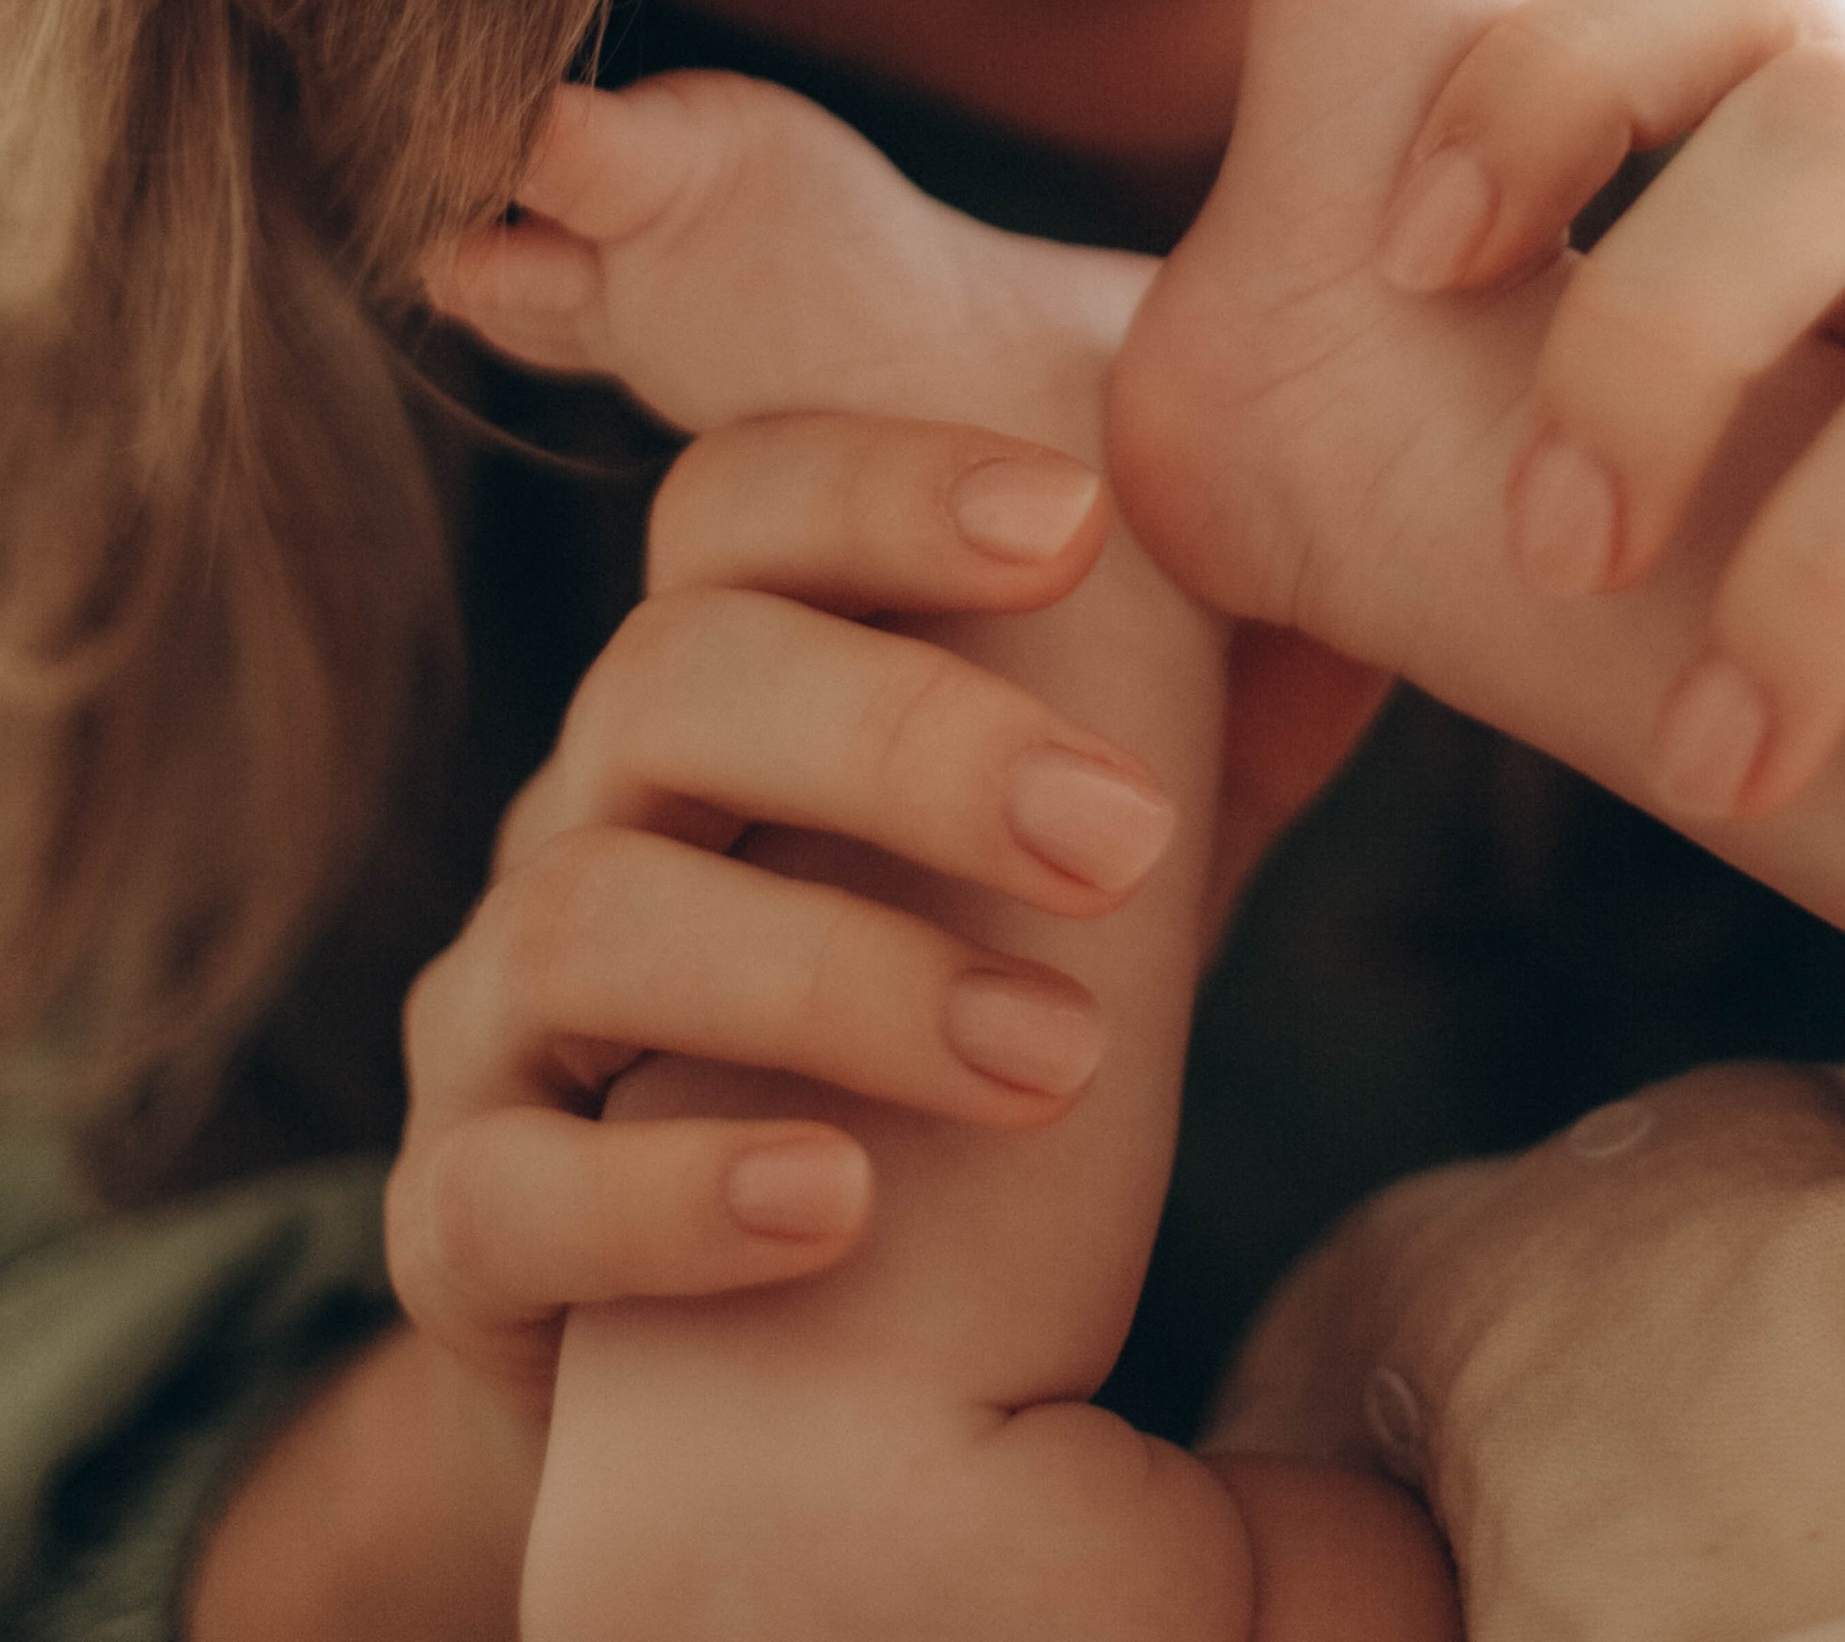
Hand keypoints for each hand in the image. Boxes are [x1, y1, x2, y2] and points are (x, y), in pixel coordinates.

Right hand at [402, 76, 1383, 1428]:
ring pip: (583, 912)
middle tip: (1124, 834)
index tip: (1080, 521)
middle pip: (667, 675)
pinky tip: (837, 1207)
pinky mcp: (462, 1229)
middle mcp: (584, 809)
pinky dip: (667, 1192)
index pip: (739, 498)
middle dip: (900, 733)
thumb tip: (1381, 563)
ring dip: (829, 971)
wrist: (745, 1360)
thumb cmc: (941, 1012)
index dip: (888, 484)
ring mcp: (499, 1015)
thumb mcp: (1077, 842)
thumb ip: (1202, 695)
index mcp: (726, 679)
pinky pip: (497, 1188)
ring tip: (1050, 1063)